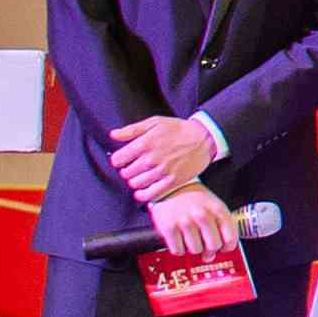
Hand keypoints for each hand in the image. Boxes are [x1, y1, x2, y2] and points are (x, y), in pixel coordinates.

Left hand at [104, 113, 219, 199]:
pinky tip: (143, 190)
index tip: (123, 160)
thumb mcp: (155, 122)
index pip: (117, 160)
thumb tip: (113, 135)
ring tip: (140, 176)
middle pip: (125, 173)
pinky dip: (143, 194)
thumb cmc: (179, 130)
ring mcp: (162, 171)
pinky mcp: (172, 181)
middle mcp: (151, 159)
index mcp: (145, 143)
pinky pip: (150, 194)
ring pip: (135, 184)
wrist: (204, 138)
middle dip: (127, 170)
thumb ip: (132, 130)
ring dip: (135, 181)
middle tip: (134, 167)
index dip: (118, 160)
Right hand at [148, 181, 238, 258]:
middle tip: (205, 249)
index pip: (230, 238)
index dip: (227, 247)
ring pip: (196, 250)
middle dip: (210, 251)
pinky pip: (178, 250)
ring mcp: (185, 221)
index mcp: (217, 209)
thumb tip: (222, 248)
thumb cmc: (193, 198)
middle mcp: (202, 215)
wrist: (168, 188)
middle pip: (213, 246)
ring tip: (190, 238)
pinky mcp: (169, 228)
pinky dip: (179, 249)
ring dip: (193, 248)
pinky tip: (179, 239)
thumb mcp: (213, 205)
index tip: (223, 248)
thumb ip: (221, 224)